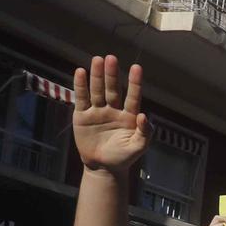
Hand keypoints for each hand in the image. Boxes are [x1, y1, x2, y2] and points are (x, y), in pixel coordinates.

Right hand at [71, 54, 147, 174]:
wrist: (103, 167)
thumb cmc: (124, 156)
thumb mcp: (138, 146)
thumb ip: (145, 132)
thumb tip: (143, 116)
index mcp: (129, 115)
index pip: (133, 96)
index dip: (134, 83)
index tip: (137, 68)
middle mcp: (113, 110)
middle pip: (113, 89)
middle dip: (112, 75)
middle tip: (111, 58)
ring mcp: (97, 111)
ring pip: (97, 90)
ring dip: (97, 76)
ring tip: (97, 60)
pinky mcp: (82, 116)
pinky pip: (82, 99)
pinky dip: (80, 86)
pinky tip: (80, 72)